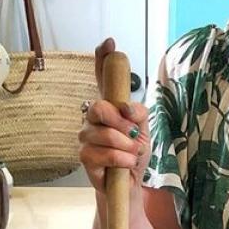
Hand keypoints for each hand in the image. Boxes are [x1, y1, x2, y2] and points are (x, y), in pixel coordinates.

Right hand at [79, 37, 150, 191]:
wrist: (130, 184)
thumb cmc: (134, 154)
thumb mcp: (144, 130)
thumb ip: (138, 113)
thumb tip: (126, 106)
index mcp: (110, 108)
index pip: (101, 78)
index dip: (103, 60)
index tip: (110, 44)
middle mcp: (94, 118)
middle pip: (99, 107)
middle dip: (120, 122)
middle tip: (133, 135)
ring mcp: (87, 137)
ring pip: (103, 133)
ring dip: (125, 145)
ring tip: (132, 153)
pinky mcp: (84, 156)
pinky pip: (102, 152)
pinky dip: (120, 158)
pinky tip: (126, 163)